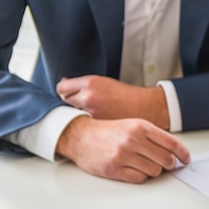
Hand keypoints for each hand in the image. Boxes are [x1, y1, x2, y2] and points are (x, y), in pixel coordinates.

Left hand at [56, 76, 170, 129]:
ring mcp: (92, 113)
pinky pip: (84, 125)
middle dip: (71, 103)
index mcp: (90, 83)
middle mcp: (88, 97)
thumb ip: (84, 84)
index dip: (65, 91)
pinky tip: (97, 123)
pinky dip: (88, 124)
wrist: (146, 107)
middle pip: (65, 102)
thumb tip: (65, 83)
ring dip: (79, 115)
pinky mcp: (98, 126)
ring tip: (92, 114)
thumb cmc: (127, 95)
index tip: (69, 94)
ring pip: (73, 115)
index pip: (61, 88)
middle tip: (81, 106)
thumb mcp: (105, 82)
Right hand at [56, 115, 189, 183]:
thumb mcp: (133, 125)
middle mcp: (133, 140)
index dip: (183, 154)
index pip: (172, 143)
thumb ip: (154, 137)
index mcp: (141, 127)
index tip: (186, 159)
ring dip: (153, 170)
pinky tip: (134, 169)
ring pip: (155, 171)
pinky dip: (141, 176)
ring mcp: (123, 155)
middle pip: (166, 160)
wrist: (81, 136)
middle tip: (165, 163)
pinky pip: (140, 179)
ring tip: (144, 164)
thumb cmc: (109, 131)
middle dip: (168, 164)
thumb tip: (175, 152)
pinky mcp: (114, 169)